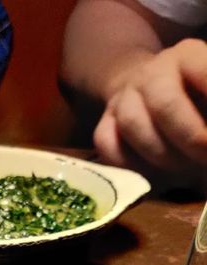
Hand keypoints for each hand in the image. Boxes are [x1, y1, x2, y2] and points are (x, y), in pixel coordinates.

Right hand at [93, 38, 206, 178]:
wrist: (148, 87)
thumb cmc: (194, 96)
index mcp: (188, 56)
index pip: (205, 75)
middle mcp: (151, 72)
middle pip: (165, 104)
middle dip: (190, 138)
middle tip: (205, 158)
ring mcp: (122, 98)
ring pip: (132, 125)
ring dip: (161, 154)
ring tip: (183, 168)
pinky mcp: (103, 123)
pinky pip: (108, 146)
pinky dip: (130, 165)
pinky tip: (152, 173)